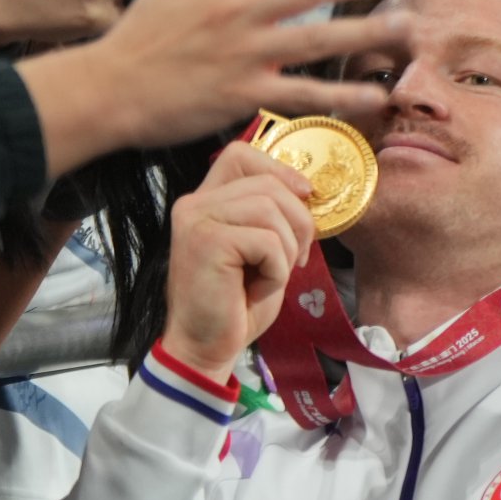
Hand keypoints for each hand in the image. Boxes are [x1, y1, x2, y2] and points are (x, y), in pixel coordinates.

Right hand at [15, 0, 416, 165]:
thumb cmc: (138, 35)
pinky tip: (373, 94)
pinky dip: (338, 96)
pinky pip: (300, 94)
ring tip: (404, 27)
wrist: (106, 88)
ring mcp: (242, 54)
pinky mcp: (242, 93)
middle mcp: (238, 14)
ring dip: (363, 33)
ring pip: (313, 40)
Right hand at [160, 139, 322, 380]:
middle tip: (295, 258)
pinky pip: (266, 240)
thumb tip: (306, 188)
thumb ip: (271, 214)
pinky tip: (258, 286)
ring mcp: (196, 220)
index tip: (305, 195)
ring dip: (287, 247)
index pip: (240, 154)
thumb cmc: (235, 302)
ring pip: (270, 209)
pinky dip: (276, 268)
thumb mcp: (260, 248)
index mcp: (205, 200)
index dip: (279, 169)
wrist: (206, 345)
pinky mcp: (205, 241)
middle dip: (298, 221)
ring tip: (273, 274)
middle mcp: (194, 203)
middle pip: (268, 184)